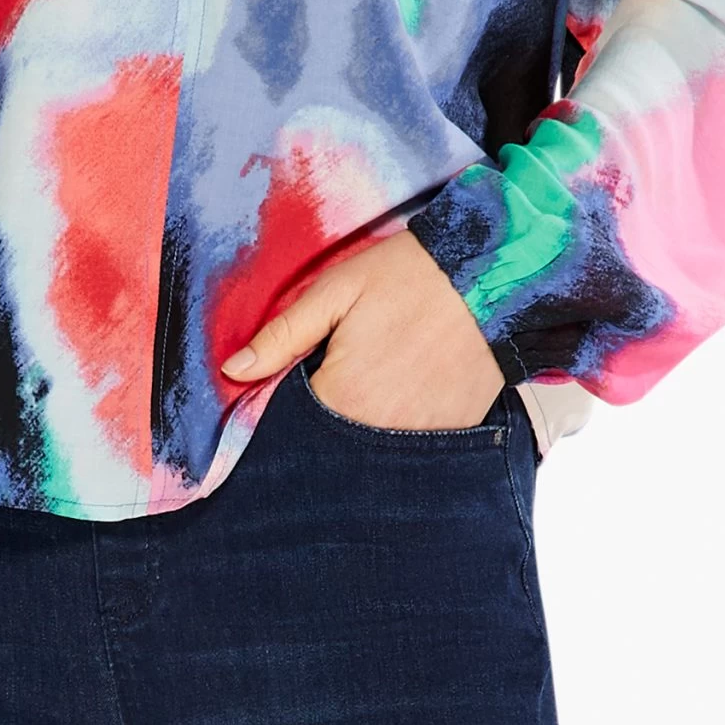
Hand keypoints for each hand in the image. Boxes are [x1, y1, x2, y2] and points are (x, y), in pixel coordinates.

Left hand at [220, 228, 508, 428]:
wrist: (491, 274)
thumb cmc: (407, 276)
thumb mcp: (335, 292)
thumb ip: (283, 335)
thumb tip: (232, 370)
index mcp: (343, 395)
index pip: (293, 425)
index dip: (287, 406)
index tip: (296, 382)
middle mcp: (380, 429)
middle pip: (333, 443)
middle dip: (324, 422)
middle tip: (341, 376)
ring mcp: (421, 437)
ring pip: (373, 449)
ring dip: (363, 428)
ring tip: (374, 384)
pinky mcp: (454, 432)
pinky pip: (415, 446)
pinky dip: (402, 427)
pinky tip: (404, 393)